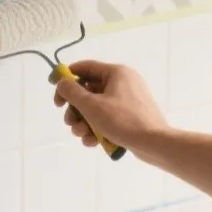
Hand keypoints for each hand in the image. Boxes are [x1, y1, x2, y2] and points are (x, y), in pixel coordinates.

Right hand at [52, 60, 169, 153]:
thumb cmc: (122, 120)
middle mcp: (123, 83)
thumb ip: (72, 92)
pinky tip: (93, 142)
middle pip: (89, 91)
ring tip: (83, 135)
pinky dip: (98, 129)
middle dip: (75, 110)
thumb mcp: (92, 105)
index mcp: (116, 72)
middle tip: (69, 123)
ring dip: (84, 122)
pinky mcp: (130, 117)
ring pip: (96, 108)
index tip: (57, 94)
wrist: (154, 143)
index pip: (85, 68)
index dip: (67, 79)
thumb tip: (62, 82)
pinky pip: (108, 119)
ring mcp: (128, 101)